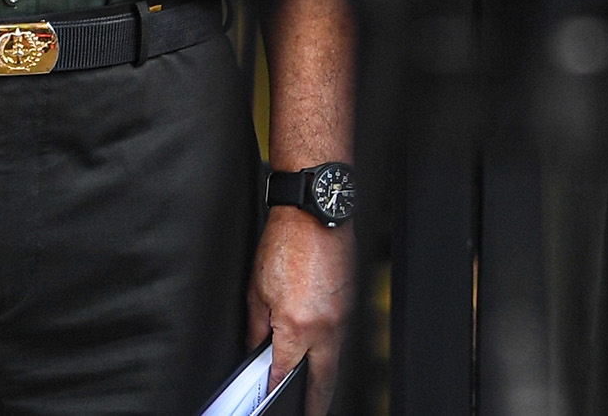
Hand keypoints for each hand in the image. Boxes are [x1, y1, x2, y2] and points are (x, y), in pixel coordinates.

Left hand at [250, 208, 352, 415]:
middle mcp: (326, 325)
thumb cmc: (286, 242)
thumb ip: (257, 328)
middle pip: (324, 377)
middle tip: (312, 413)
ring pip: (335, 355)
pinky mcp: (350, 300)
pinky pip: (341, 332)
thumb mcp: (257, 291)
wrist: (314, 212)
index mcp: (297, 326)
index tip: (269, 395)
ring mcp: (343, 314)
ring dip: (324, 369)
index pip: (284, 370)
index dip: (274, 387)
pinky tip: (319, 343)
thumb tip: (257, 351)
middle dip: (317, 400)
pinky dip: (331, 343)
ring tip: (314, 383)